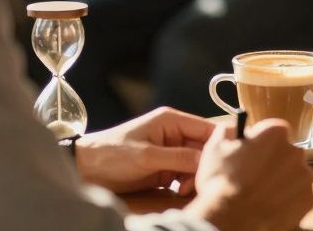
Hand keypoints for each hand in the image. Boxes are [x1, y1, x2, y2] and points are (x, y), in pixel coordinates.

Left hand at [74, 107, 214, 194]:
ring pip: (197, 163)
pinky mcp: (165, 168)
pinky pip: (185, 174)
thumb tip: (206, 161)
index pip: (206, 128)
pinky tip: (179, 190)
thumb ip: (178, 158)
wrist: (87, 169)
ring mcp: (170, 151)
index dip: (219, 143)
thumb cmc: (112, 154)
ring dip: (195, 177)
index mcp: (171, 121)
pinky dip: (186, 183)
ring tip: (183, 189)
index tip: (224, 161)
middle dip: (204, 165)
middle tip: (197, 182)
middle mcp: (175, 134)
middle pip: (204, 148)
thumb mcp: (147, 156)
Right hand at [187, 119, 312, 230]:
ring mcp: (305, 176)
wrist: (230, 221)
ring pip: (294, 175)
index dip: (262, 143)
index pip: (274, 131)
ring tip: (261, 194)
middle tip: (255, 177)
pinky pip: (299, 196)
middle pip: (286, 153)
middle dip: (274, 162)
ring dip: (282, 181)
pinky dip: (288, 200)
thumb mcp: (215, 148)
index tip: (253, 153)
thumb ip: (229, 131)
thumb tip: (234, 129)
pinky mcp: (309, 199)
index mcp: (275, 133)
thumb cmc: (221, 183)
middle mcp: (295, 151)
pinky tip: (270, 205)